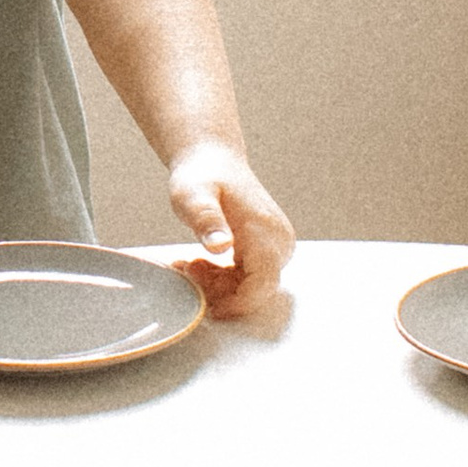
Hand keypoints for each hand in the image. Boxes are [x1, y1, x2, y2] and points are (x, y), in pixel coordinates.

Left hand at [167, 139, 294, 317]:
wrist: (212, 159)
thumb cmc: (202, 175)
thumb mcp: (193, 196)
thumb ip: (206, 220)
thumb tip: (222, 246)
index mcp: (265, 231)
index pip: (262, 285)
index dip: (236, 303)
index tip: (207, 306)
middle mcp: (279, 241)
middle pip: (255, 289)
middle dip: (221, 291)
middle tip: (188, 269)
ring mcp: (277, 246)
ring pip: (250, 285)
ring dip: (219, 284)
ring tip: (189, 263)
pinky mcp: (268, 248)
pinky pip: (248, 276)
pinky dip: (223, 277)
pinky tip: (200, 263)